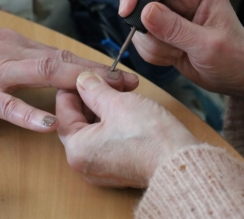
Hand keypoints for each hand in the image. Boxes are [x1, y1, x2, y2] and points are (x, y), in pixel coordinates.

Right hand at [0, 29, 138, 131]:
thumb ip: (16, 62)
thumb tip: (46, 72)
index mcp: (13, 43)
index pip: (59, 52)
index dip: (93, 63)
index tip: (120, 73)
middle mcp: (8, 50)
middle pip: (60, 59)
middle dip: (98, 72)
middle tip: (129, 83)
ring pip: (40, 73)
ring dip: (77, 83)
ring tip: (105, 95)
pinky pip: (5, 103)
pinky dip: (28, 113)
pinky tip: (49, 123)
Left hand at [56, 72, 198, 187]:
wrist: (180, 163)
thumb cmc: (147, 135)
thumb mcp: (116, 102)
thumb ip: (94, 89)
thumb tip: (82, 80)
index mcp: (76, 149)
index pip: (63, 111)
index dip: (75, 87)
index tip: (87, 74)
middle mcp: (85, 164)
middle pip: (79, 120)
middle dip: (94, 96)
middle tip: (112, 79)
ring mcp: (103, 168)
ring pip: (95, 129)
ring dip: (106, 106)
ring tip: (125, 90)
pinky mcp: (121, 169)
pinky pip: (109, 140)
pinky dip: (115, 122)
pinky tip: (130, 106)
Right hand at [119, 0, 243, 96]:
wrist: (239, 78)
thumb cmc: (235, 58)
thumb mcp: (207, 45)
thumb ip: (175, 28)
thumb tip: (144, 12)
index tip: (125, 12)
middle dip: (143, 24)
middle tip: (160, 44)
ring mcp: (171, 13)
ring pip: (139, 21)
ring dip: (152, 43)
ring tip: (176, 54)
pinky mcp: (163, 30)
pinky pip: (142, 38)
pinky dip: (152, 52)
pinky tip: (174, 58)